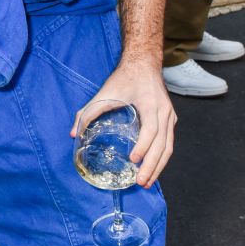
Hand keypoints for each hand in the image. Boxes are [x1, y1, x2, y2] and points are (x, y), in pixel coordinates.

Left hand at [72, 55, 175, 187]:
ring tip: (146, 182)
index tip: (133, 159)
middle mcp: (164, 112)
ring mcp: (170, 117)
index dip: (144, 146)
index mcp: (151, 104)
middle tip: (140, 182)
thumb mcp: (105, 92)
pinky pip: (168, 143)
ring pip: (168, 147)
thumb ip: (88, 112)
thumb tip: (74, 134)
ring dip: (158, 166)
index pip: (151, 129)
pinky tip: (152, 170)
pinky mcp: (170, 120)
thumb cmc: (125, 77)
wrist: (144, 63)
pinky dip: (161, 158)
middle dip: (152, 165)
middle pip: (162, 144)